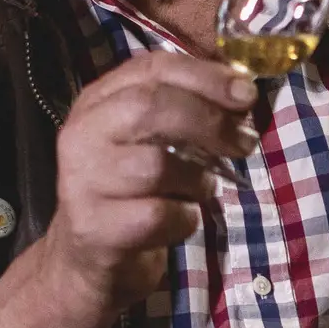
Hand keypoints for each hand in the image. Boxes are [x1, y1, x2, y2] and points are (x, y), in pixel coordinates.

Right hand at [46, 52, 257, 310]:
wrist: (86, 259)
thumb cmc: (130, 191)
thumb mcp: (148, 140)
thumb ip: (183, 109)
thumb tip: (241, 93)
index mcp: (97, 102)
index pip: (151, 68)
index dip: (204, 76)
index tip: (246, 93)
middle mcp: (82, 135)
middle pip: (150, 108)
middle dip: (208, 120)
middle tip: (244, 142)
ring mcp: (83, 182)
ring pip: (157, 165)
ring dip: (198, 178)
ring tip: (202, 188)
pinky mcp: (95, 228)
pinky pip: (158, 215)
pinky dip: (185, 218)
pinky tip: (181, 220)